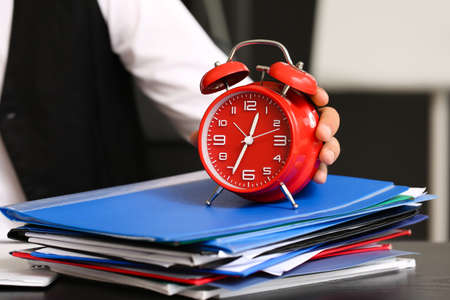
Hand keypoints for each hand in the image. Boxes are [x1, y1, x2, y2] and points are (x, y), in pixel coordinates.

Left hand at [190, 88, 339, 183]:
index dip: (314, 89)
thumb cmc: (235, 126)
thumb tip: (194, 136)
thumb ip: (210, 128)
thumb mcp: (222, 123)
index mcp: (281, 98)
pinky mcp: (303, 155)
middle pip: (323, 113)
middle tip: (321, 134)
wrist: (238, 142)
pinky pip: (317, 160)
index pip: (302, 87)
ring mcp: (303, 136)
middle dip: (327, 122)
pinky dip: (320, 168)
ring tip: (324, 159)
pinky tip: (318, 177)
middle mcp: (297, 115)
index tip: (316, 96)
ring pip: (326, 138)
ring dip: (330, 147)